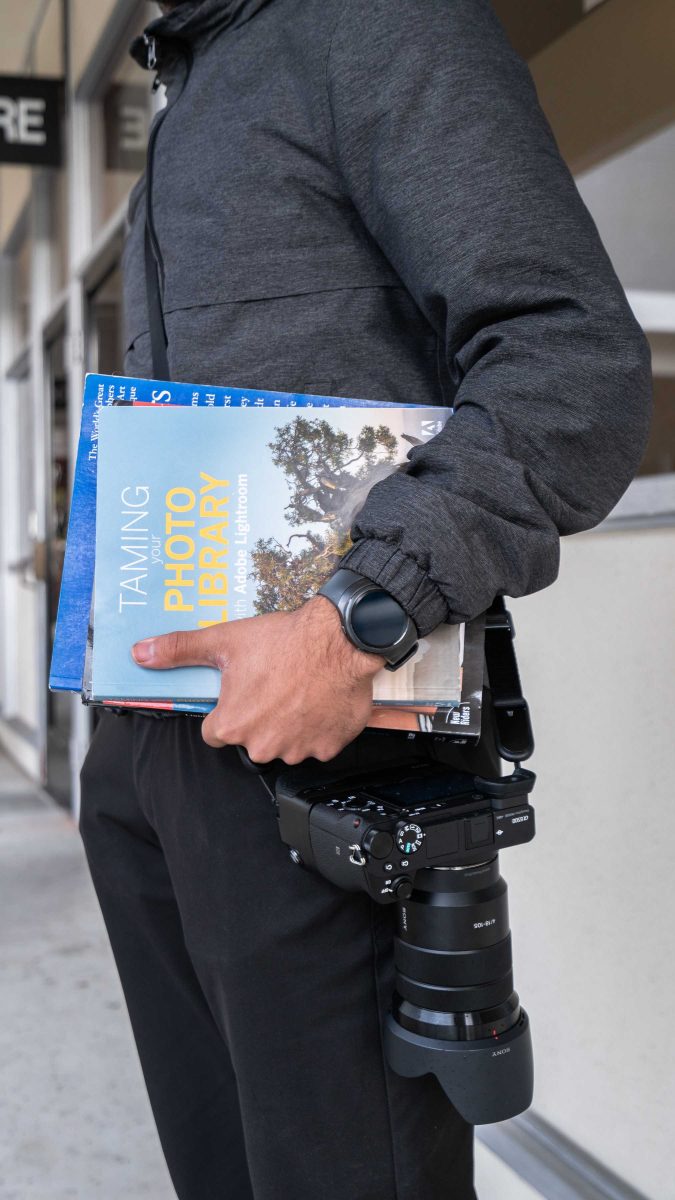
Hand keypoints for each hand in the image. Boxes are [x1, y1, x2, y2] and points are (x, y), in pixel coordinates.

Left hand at [131, 596, 384, 763]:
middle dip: (259, 718)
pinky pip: (317, 744)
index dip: (226, 711)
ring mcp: (298, 750)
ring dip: (288, 725)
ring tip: (298, 690)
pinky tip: (319, 700)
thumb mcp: (224, 641)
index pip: (215, 733)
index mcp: (233, 725)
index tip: (240, 693)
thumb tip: (140, 654)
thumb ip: (179, 650)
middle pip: (251, 739)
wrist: (340, 639)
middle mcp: (263, 746)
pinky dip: (318, 728)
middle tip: (272, 685)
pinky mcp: (328, 747)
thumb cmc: (282, 641)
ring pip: (284, 743)